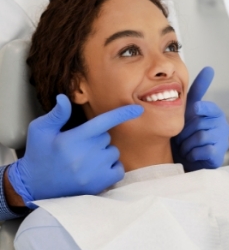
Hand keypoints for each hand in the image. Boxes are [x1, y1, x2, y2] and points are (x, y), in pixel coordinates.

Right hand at [7, 94, 142, 207]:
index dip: (122, 114)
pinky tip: (96, 169)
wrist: (34, 187)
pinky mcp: (99, 185)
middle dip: (97, 138)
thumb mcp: (40, 130)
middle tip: (79, 146)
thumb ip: (56, 114)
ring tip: (84, 159)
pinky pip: (118, 169)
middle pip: (107, 137)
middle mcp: (85, 156)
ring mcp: (94, 172)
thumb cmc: (38, 155)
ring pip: (113, 152)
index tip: (138, 109)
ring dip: (104, 153)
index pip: (103, 122)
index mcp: (73, 139)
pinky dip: (112, 167)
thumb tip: (65, 98)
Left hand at [171, 67, 228, 171]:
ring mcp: (222, 140)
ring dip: (187, 144)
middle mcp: (222, 125)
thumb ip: (198, 90)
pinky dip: (192, 153)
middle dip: (185, 132)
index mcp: (215, 113)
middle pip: (199, 123)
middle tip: (182, 138)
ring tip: (186, 146)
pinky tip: (192, 154)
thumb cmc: (188, 132)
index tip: (195, 109)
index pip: (209, 106)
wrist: (188, 159)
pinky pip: (203, 150)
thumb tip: (210, 68)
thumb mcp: (190, 110)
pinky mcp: (219, 155)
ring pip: (200, 137)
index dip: (200, 108)